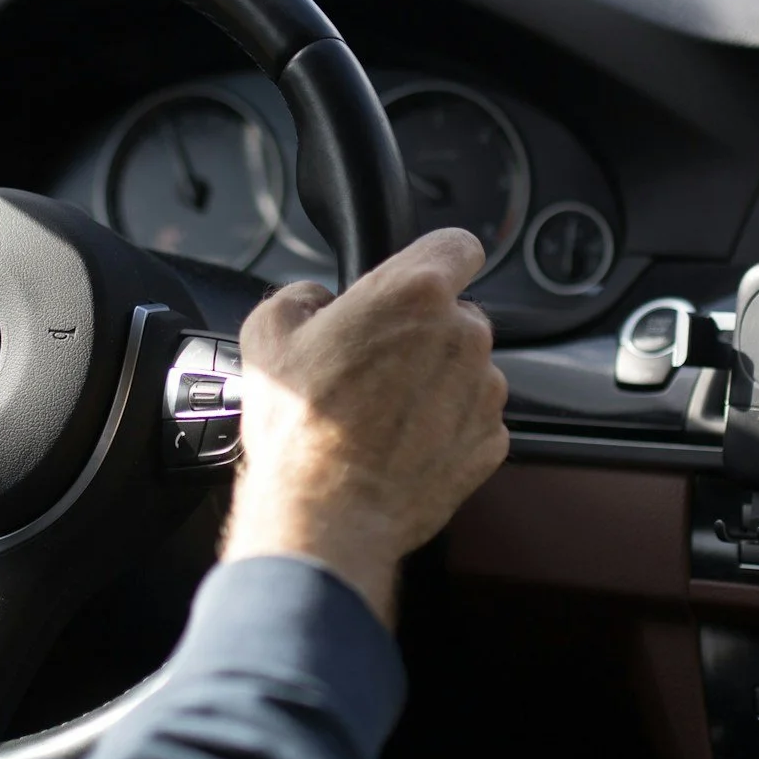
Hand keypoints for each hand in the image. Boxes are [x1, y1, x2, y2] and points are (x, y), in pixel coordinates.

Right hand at [220, 229, 508, 625]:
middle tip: (375, 364)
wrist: (327, 513)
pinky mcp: (492, 440)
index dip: (435, 260)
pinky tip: (402, 444)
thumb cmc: (299, 426)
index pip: (457, 245)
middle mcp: (464, 335)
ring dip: (436, 380)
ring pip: (467, 367)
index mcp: (416, 293)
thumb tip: (316, 300)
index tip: (416, 282)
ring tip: (383, 413)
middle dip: (424, 330)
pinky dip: (447, 425)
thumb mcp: (267, 334)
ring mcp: (485, 390)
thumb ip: (300, 296)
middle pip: (457, 313)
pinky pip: (472, 417)